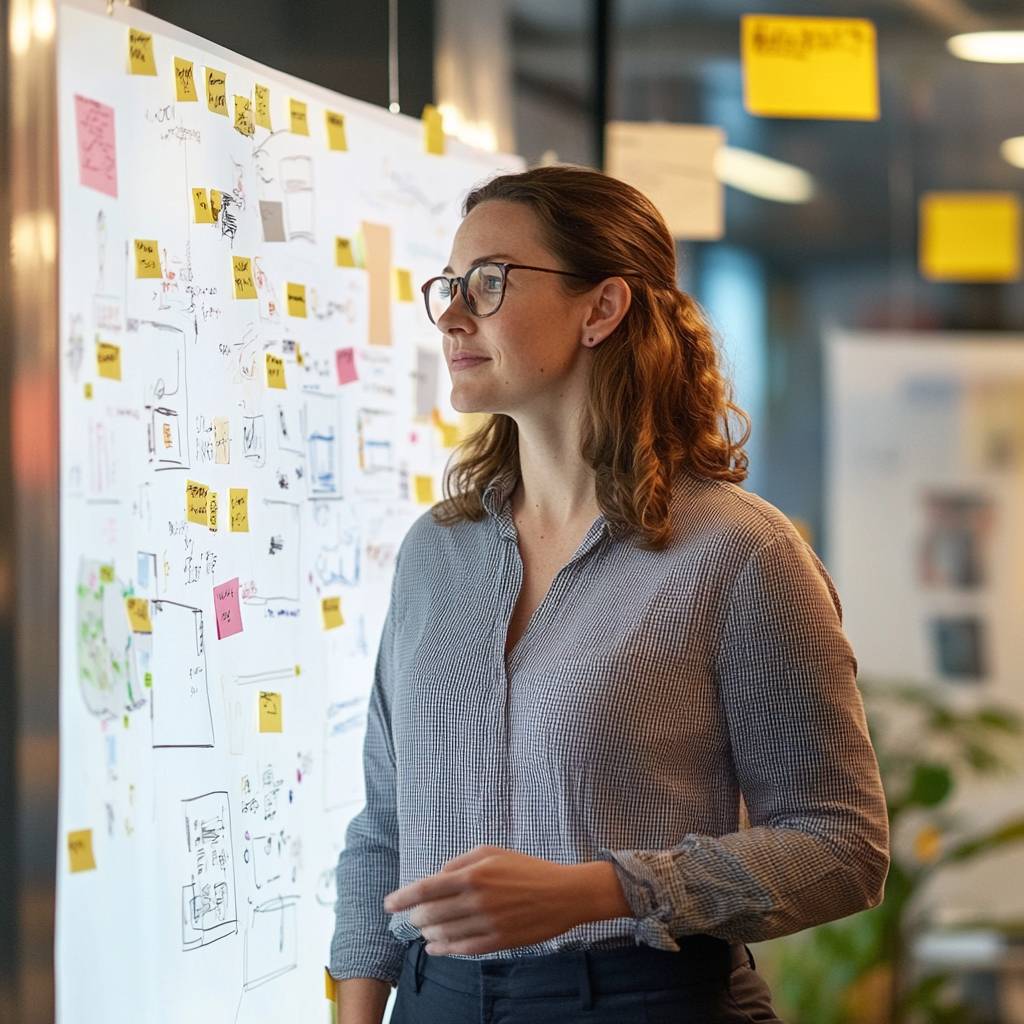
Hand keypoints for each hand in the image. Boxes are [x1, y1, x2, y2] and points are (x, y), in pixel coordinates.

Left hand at [382, 845, 629, 955]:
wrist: (563, 894)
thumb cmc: (527, 868)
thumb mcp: (493, 852)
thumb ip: (461, 861)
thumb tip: (439, 874)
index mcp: (473, 875)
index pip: (426, 889)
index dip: (403, 898)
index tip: (389, 905)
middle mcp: (476, 901)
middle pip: (430, 915)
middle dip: (415, 917)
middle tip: (411, 917)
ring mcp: (486, 924)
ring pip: (444, 934)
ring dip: (428, 934)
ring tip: (424, 931)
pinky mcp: (497, 941)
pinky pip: (462, 949)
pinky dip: (445, 949)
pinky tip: (436, 948)